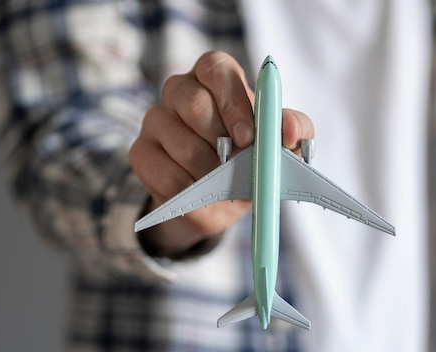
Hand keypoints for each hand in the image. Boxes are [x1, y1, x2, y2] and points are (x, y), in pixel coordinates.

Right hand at [129, 51, 313, 257]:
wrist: (219, 199)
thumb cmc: (251, 160)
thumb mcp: (279, 146)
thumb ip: (294, 131)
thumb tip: (290, 131)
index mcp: (215, 78)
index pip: (215, 68)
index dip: (232, 101)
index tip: (248, 138)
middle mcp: (180, 91)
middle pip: (192, 102)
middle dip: (220, 140)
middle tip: (237, 166)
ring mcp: (155, 119)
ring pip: (179, 142)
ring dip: (209, 171)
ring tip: (224, 184)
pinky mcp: (141, 151)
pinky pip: (164, 172)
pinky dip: (189, 190)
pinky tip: (201, 194)